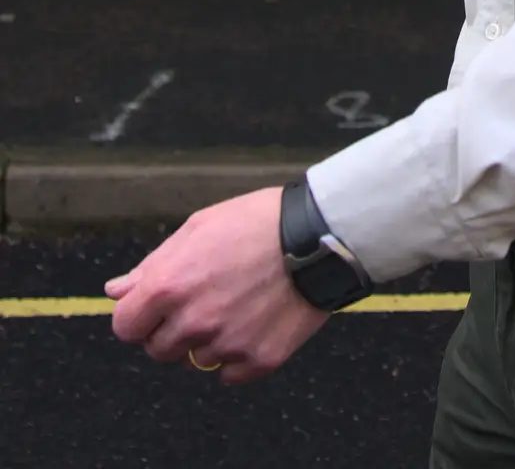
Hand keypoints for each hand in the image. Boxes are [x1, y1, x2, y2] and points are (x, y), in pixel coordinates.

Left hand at [105, 187, 328, 383]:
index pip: (125, 326)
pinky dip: (237, 354)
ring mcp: (227, 344)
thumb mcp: (199, 227)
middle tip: (204, 298)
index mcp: (170, 286)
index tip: (156, 306)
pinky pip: (230, 372)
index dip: (138, 316)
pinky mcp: (258, 360)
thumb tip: (116, 291)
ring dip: (208, 339)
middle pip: (158, 349)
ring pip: (196, 360)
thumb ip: (153, 264)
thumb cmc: (256, 221)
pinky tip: (254, 320)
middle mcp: (194, 321)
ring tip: (236, 302)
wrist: (319, 235)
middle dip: (172, 328)